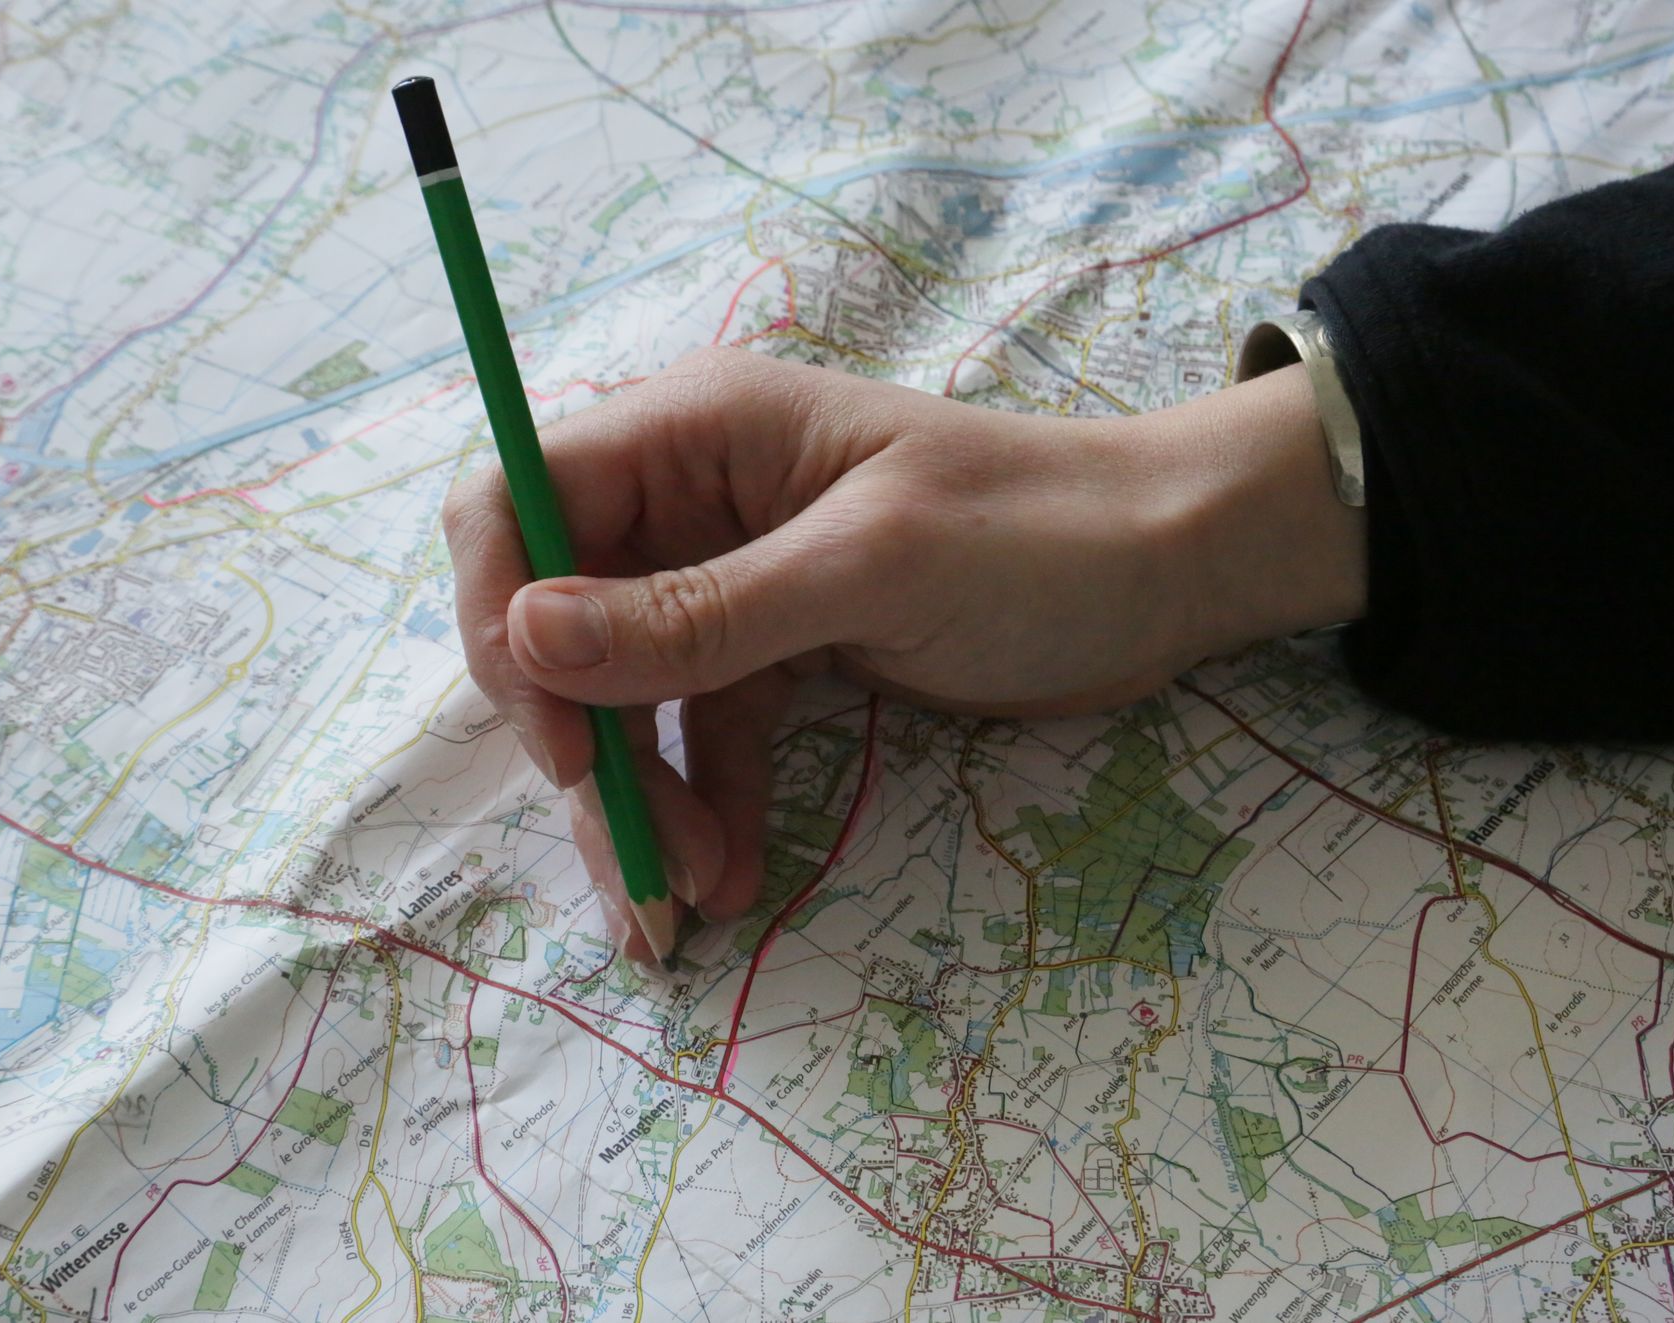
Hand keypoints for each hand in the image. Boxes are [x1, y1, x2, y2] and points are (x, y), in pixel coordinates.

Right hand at [443, 348, 1363, 961]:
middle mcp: (691, 499)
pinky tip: (730, 876)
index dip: (502, 612)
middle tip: (633, 854)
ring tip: (686, 902)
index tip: (550, 731)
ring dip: (641, 797)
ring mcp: (731, 580)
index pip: (520, 499)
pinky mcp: (781, 652)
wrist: (1171, 570)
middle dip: (580, 742)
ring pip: (626, 696)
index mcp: (695, 430)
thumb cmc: (1036, 535)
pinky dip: (705, 804)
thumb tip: (527, 639)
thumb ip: (697, 612)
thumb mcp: (866, 570)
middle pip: (561, 619)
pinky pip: (704, 734)